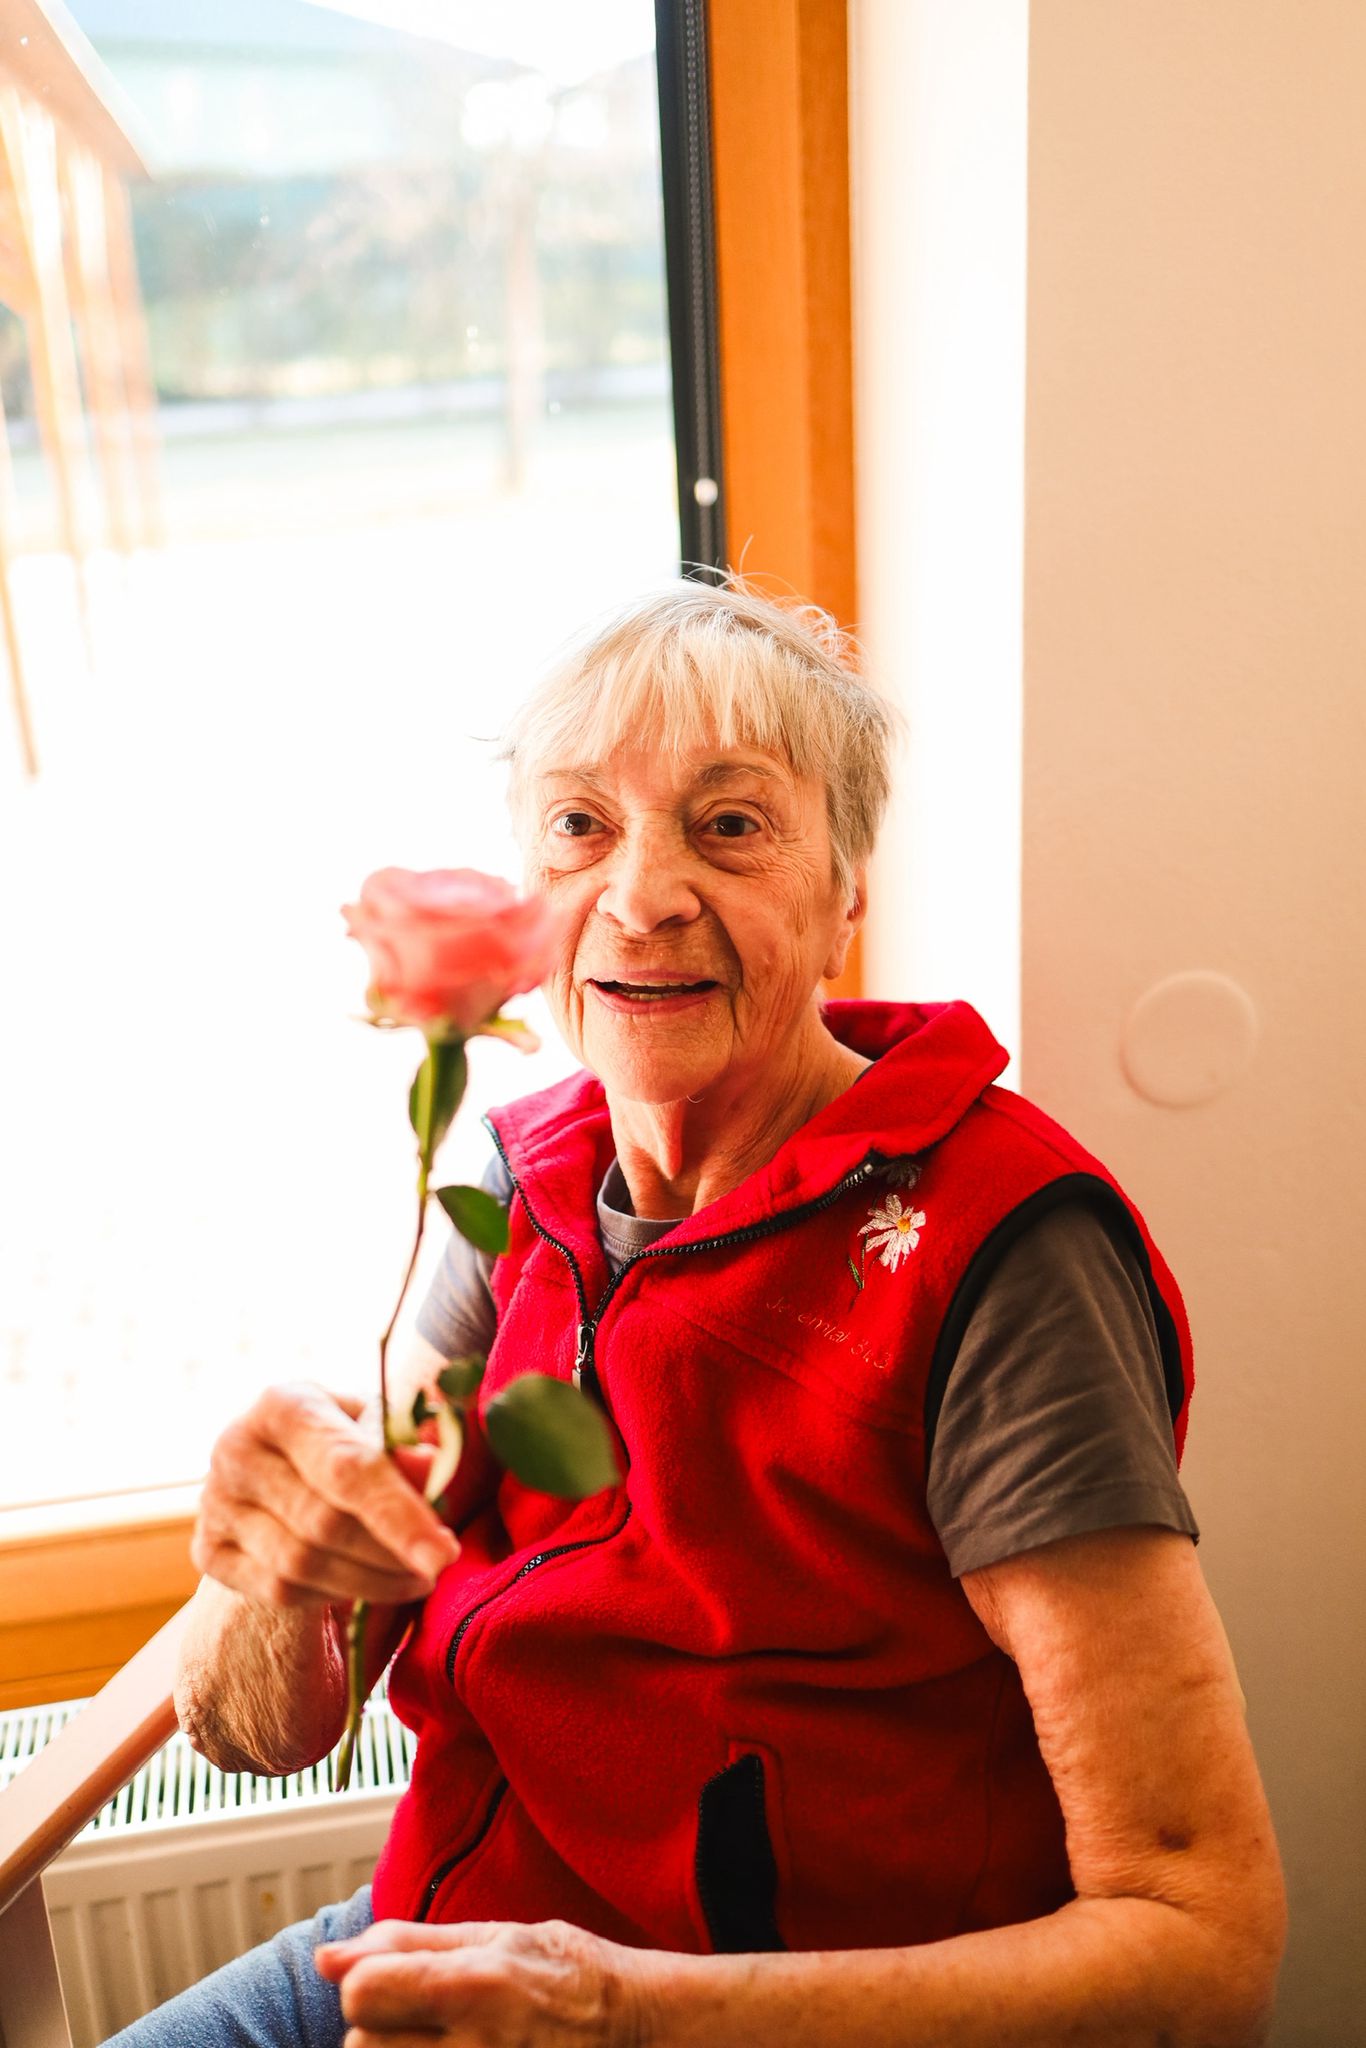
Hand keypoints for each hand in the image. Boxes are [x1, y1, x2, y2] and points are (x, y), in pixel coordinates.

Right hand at [191, 1381, 459, 1607]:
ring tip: (415, 1579)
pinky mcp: (208, 1551)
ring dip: (370, 1582)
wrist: (271, 1455)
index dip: (399, 1514)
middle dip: (392, 1554)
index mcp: (283, 1404)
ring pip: (303, 1566)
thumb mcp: (372, 1422)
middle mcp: (236, 1449)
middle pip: (326, 1524)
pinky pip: (280, 1592)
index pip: (347, 1468)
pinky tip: (363, 1583)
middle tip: (439, 1564)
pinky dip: (331, 1595)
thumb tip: (433, 1470)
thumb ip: (402, 1447)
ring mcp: (214, 1504)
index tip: (444, 1552)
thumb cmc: (337, 1432)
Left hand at [315, 1916, 646, 2047]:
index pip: (363, 1994)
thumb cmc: (568, 1978)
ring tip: (440, 2044)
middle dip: (381, 2031)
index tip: (392, 1985)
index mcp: (474, 1985)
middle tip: (426, 2021)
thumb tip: (327, 1957)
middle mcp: (474, 2047)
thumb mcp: (498, 1936)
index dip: (366, 1986)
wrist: (638, 2033)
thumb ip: (407, 1943)